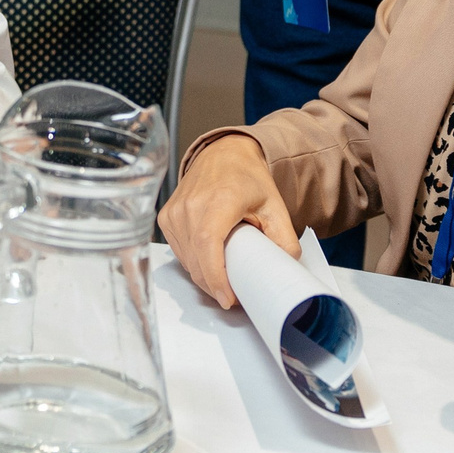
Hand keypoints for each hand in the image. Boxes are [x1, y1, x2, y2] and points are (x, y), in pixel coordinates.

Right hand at [156, 135, 296, 309]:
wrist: (223, 154)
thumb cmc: (247, 177)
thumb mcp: (275, 205)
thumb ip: (285, 238)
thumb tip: (287, 267)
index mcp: (218, 200)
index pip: (207, 243)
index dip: (215, 276)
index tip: (228, 298)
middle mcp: (190, 205)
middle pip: (196, 259)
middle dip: (214, 285)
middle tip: (235, 295)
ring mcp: (175, 211)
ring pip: (186, 259)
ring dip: (203, 276)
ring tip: (224, 278)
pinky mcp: (166, 217)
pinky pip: (178, 251)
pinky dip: (193, 262)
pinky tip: (209, 261)